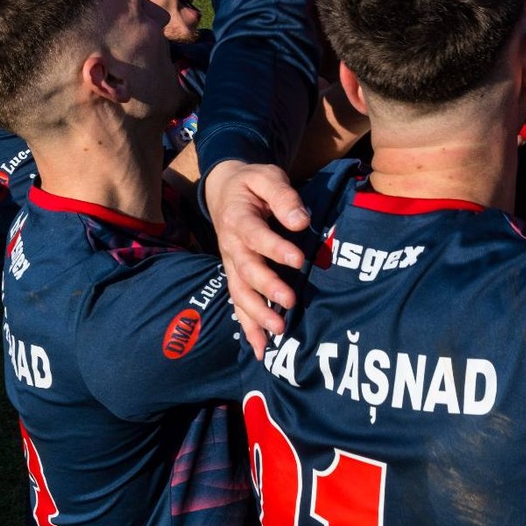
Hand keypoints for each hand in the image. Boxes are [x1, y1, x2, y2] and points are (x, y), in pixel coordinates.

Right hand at [205, 160, 310, 356]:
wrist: (225, 190)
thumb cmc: (252, 184)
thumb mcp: (267, 177)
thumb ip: (283, 196)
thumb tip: (301, 221)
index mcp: (238, 219)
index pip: (255, 235)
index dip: (275, 248)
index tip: (298, 258)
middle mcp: (231, 246)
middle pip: (246, 271)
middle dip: (267, 288)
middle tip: (290, 302)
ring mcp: (231, 264)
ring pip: (239, 293)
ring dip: (257, 314)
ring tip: (277, 330)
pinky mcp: (236, 276)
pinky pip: (238, 304)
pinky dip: (248, 327)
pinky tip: (261, 348)